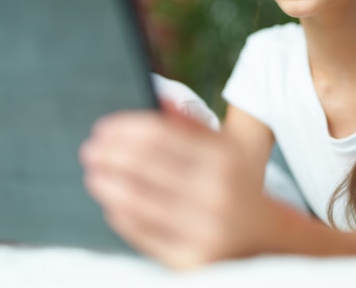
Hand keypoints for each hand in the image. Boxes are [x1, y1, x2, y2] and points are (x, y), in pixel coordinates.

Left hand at [80, 105, 276, 267]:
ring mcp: (203, 230)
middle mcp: (216, 193)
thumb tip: (156, 96)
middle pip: (143, 165)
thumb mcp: (224, 149)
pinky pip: (142, 233)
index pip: (159, 135)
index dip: (124, 128)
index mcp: (224, 159)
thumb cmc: (236, 184)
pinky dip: (120, 215)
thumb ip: (190, 123)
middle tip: (90, 150)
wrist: (266, 238)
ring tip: (94, 174)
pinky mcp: (191, 259)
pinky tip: (112, 203)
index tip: (103, 128)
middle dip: (109, 154)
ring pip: (137, 201)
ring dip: (107, 184)